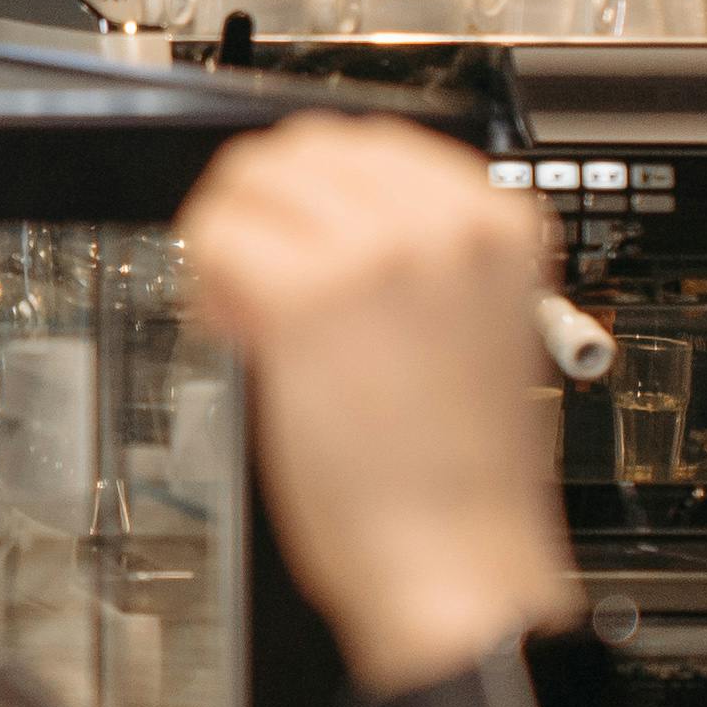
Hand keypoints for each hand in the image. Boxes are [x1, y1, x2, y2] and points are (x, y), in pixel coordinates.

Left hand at [173, 117, 583, 685]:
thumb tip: (323, 218)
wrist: (460, 565)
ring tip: (246, 312)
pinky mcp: (307, 299)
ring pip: (249, 184)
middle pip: (304, 148)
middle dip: (265, 206)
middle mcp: (444, 223)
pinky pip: (217, 242)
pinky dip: (206, 282)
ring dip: (229, 239)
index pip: (372, 141)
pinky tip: (233, 332)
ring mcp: (376, 254)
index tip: (297, 237)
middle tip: (255, 275)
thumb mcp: (474, 326)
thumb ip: (416, 260)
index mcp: (500, 222)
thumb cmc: (460, 477)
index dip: (314, 193)